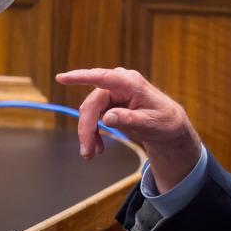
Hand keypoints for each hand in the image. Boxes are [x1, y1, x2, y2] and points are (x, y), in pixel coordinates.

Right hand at [56, 68, 202, 191]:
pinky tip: (97, 147)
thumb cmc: (164, 120)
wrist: (168, 124)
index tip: (61, 78)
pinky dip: (93, 132)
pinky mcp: (109, 101)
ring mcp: (112, 92)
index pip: (103, 77)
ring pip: (89, 111)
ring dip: (88, 132)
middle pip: (92, 104)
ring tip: (91, 153)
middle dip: (86, 128)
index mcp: (131, 83)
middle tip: (86, 152)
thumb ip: (129, 119)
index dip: (81, 77)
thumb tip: (107, 117)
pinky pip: (94, 116)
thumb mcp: (150, 123)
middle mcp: (119, 83)